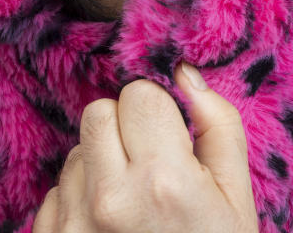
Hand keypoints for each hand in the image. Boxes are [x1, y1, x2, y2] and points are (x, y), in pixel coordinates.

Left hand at [33, 63, 257, 232]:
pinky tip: (109, 227)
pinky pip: (56, 191)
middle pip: (99, 111)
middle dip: (126, 128)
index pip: (138, 93)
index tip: (172, 138)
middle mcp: (110, 199)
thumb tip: (184, 74)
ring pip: (76, 149)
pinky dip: (80, 199)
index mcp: (164, 180)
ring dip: (101, 163)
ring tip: (132, 203)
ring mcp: (73, 226)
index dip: (159, 112)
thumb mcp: (236, 197)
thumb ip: (218, 125)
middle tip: (151, 165)